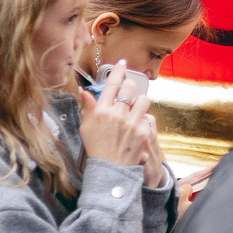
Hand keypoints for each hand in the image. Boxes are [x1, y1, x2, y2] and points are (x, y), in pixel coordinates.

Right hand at [80, 64, 165, 190]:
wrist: (110, 169)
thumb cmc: (96, 148)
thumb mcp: (86, 128)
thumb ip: (88, 108)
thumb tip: (85, 91)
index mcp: (101, 111)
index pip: (112, 83)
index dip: (118, 70)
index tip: (122, 63)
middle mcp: (117, 114)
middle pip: (130, 87)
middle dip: (130, 87)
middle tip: (128, 94)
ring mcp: (131, 122)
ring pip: (143, 99)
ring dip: (140, 103)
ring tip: (134, 111)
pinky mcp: (143, 131)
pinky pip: (147, 116)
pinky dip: (143, 120)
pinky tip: (136, 128)